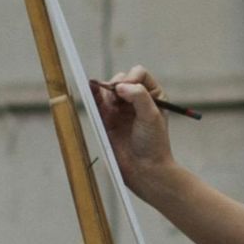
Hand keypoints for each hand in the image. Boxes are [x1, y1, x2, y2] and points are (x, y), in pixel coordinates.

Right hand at [91, 65, 175, 195]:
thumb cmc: (153, 144)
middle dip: (117, 84)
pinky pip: (98, 103)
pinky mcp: (107, 120)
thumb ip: (139, 96)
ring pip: (108, 90)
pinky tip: (90, 89)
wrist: (144, 169)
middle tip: (117, 99)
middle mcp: (136, 100)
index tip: (127, 90)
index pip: (139, 74)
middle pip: (122, 80)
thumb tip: (120, 86)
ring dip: (106, 92)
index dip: (131, 78)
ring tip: (111, 104)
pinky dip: (94, 95)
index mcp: (152, 95)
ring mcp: (121, 109)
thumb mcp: (151, 116)